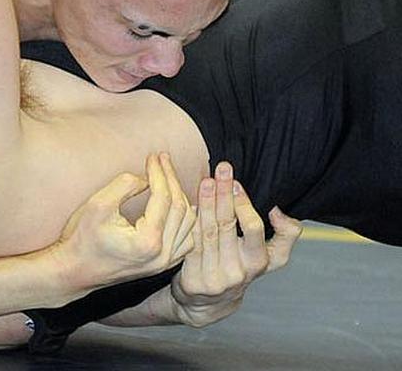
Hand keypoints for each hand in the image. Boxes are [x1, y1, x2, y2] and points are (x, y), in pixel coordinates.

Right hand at [55, 153, 195, 291]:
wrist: (73, 272)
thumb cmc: (81, 240)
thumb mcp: (97, 205)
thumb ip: (124, 185)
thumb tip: (146, 178)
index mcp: (148, 241)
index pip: (163, 197)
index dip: (159, 173)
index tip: (153, 156)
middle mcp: (161, 255)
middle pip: (180, 208)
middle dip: (171, 179)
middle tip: (162, 159)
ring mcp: (163, 263)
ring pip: (188, 224)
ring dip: (181, 196)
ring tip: (169, 177)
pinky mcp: (161, 266)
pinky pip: (186, 240)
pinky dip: (185, 219)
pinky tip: (178, 206)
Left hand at [169, 162, 301, 326]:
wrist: (207, 303)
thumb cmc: (240, 268)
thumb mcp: (270, 257)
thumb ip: (285, 235)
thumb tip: (279, 211)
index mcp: (259, 263)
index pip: (255, 230)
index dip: (246, 206)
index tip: (237, 183)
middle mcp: (239, 272)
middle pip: (228, 225)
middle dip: (224, 194)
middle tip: (221, 169)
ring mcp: (215, 278)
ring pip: (207, 231)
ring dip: (205, 203)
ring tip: (205, 181)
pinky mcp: (193, 281)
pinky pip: (190, 244)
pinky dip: (189, 222)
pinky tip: (187, 203)